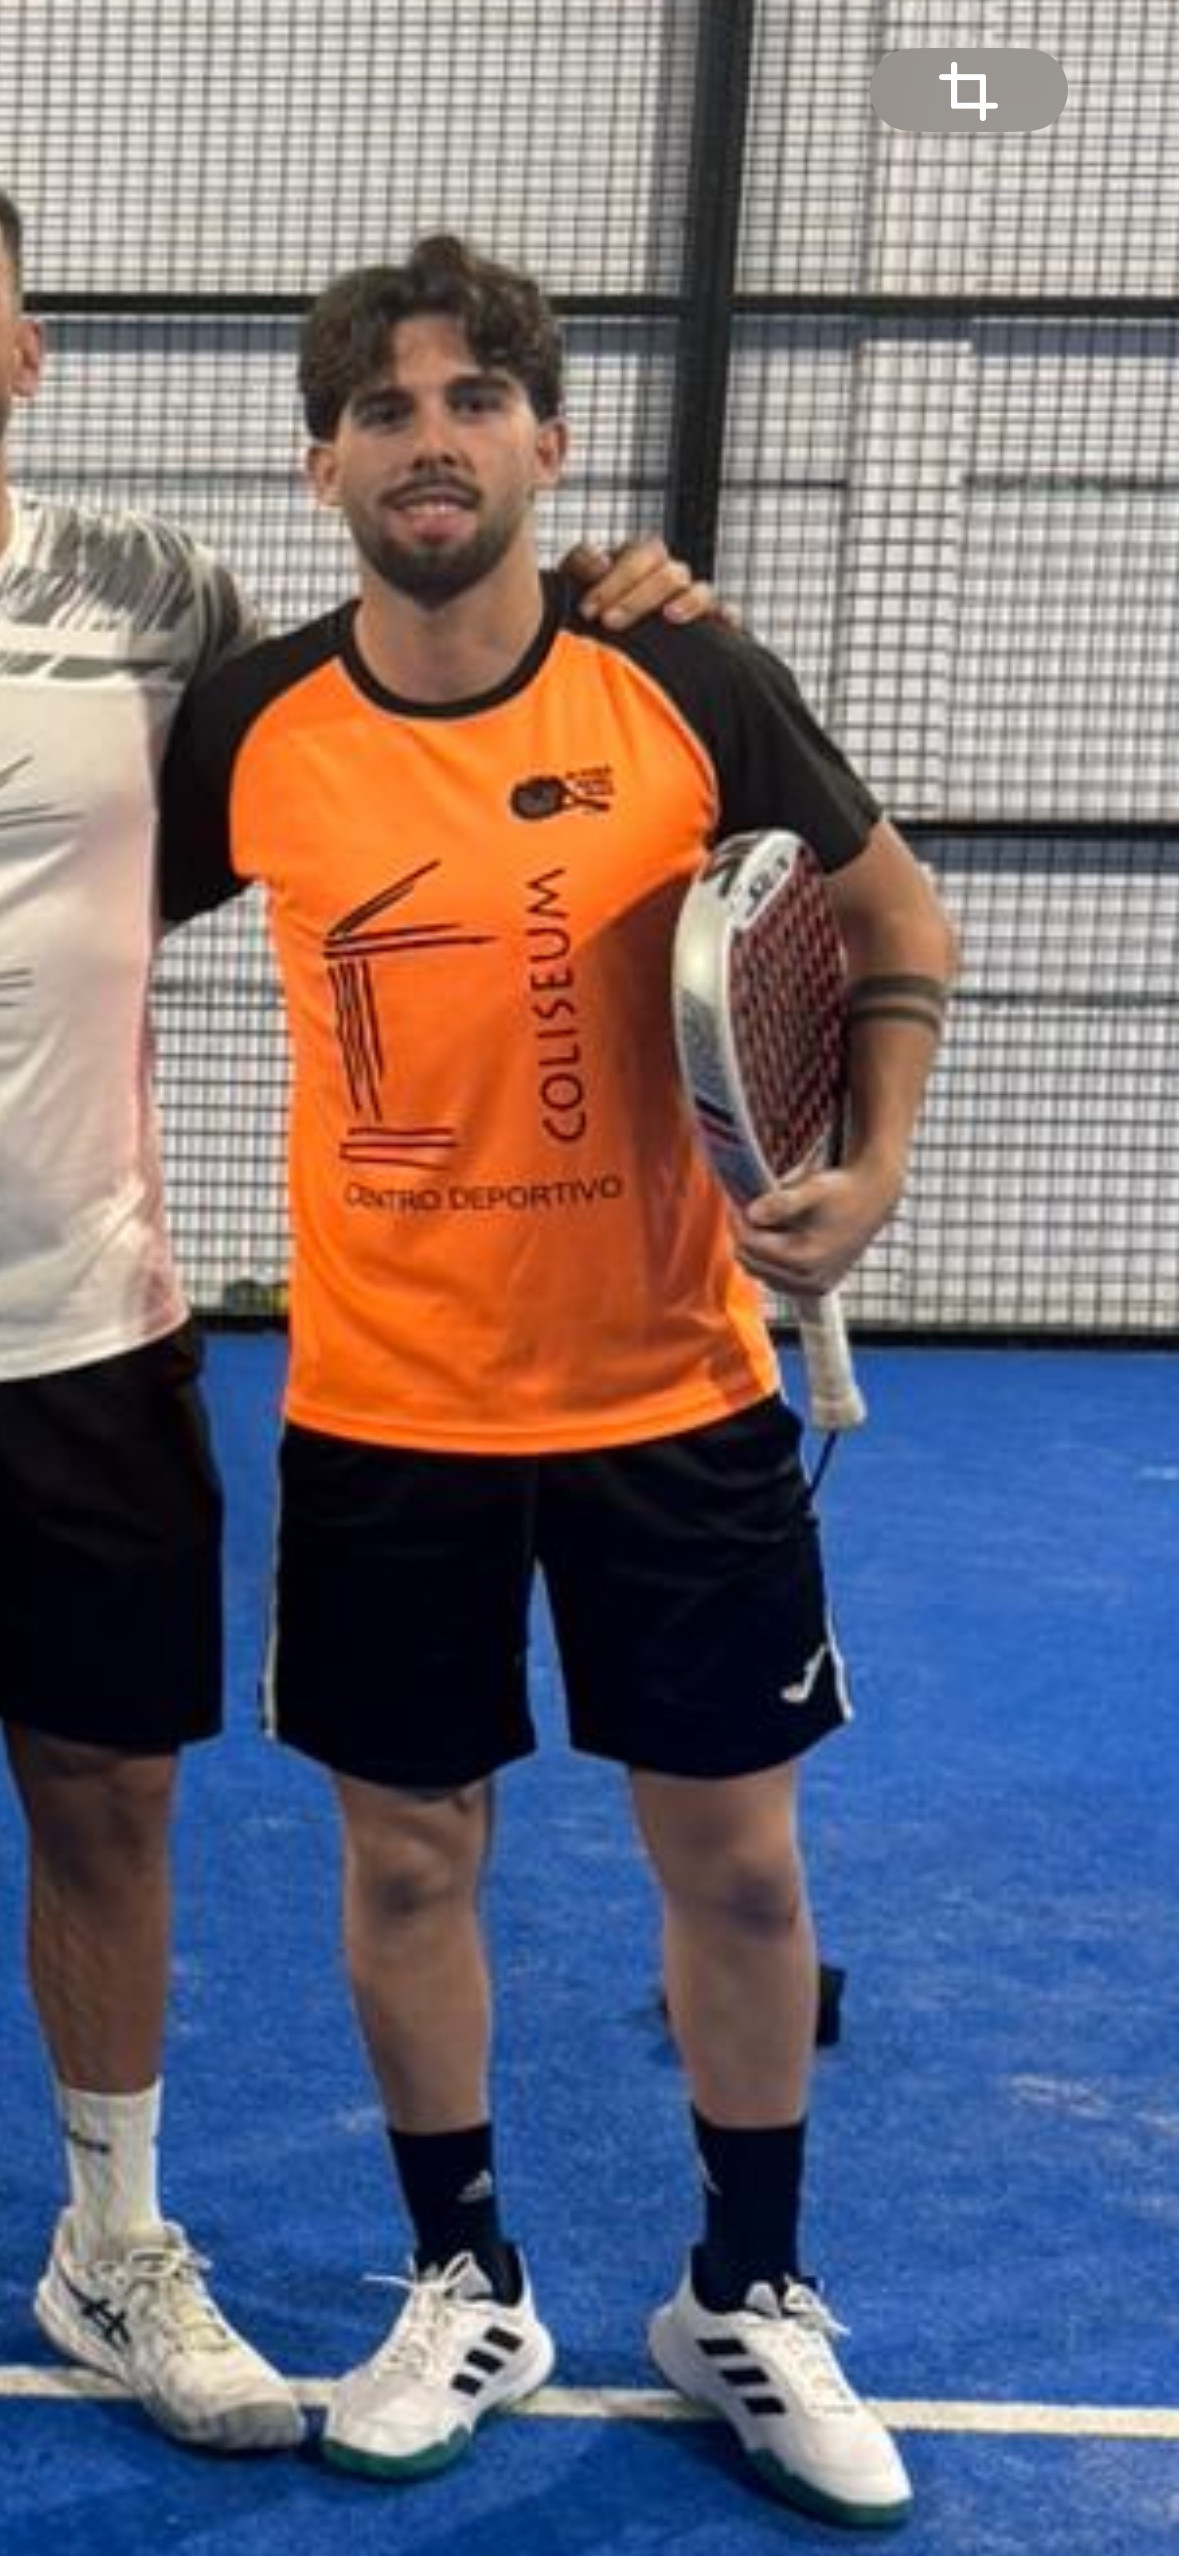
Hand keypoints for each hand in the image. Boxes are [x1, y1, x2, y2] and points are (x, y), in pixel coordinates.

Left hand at [558, 536, 718, 628]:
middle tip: (609, 622)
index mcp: (640, 564)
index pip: (639, 552)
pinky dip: (727, 616)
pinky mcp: (714, 629)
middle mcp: (669, 579)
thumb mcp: (576, 594)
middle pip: (669, 570)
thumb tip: (601, 561)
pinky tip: (721, 624)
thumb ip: (579, 566)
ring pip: (701, 590)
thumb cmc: (590, 623)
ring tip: (667, 617)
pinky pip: (729, 615)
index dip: (616, 577)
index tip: (588, 609)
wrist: (610, 672)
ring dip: (686, 601)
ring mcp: (693, 602)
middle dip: (639, 595)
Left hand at [731, 1159, 904, 1295]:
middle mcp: (810, 1280)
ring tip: (761, 1222)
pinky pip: (776, 1280)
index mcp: (807, 1257)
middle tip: (743, 1210)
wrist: (872, 1200)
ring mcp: (813, 1288)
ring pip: (760, 1273)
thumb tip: (751, 1214)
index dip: (737, 1221)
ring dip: (754, 1249)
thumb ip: (782, 1202)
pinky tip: (774, 1238)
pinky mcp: (816, 1288)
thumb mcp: (812, 1188)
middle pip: (751, 1262)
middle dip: (744, 1235)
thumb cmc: (842, 1190)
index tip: (735, 1202)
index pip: (750, 1245)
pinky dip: (768, 1261)